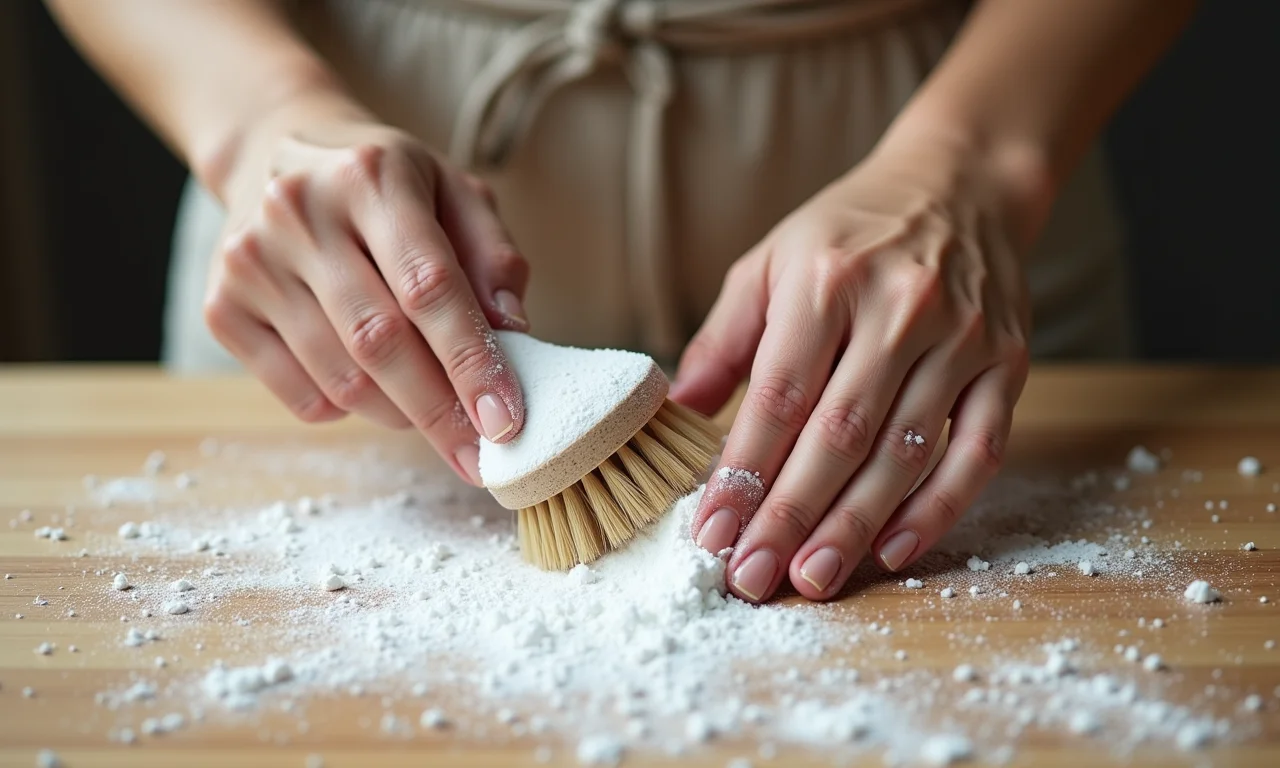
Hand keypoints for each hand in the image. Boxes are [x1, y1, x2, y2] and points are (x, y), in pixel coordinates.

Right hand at [203, 93, 527, 484]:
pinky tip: (371, 386)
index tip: (505, 420)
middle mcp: (300, 213)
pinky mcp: (221, 306)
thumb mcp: (454, 192)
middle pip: (380, 341)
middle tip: (481, 455)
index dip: (471, 360)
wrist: (274, 153)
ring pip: (340, 377)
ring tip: (433, 413)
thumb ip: (493, 257)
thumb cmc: (385, 186)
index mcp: (372, 176)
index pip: (429, 285)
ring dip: (401, 415)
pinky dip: (348, 409)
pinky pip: (301, 395)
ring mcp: (251, 261)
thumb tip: (514, 333)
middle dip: (440, 411)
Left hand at [671, 136, 1033, 601]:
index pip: (779, 397)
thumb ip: (723, 338)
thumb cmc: (850, 232)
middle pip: (839, 435)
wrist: (961, 185)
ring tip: (811, 578)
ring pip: (904, 453)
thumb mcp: (770, 262)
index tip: (711, 533)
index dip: (743, 473)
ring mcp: (961, 340)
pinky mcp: (1009, 363)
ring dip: (855, 526)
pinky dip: (938, 509)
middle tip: (752, 577)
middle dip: (790, 516)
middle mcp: (899, 310)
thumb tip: (679, 412)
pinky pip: (976, 451)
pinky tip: (893, 549)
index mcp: (827, 281)